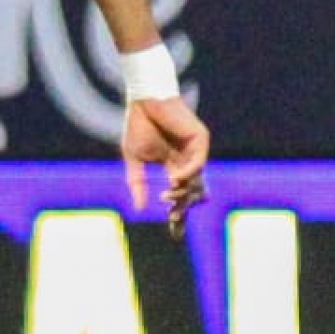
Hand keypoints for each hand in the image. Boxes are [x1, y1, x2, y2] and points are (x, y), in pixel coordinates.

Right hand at [122, 96, 208, 240]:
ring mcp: (195, 150)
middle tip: (173, 219)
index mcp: (173, 165)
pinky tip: (174, 179)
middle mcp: (187, 160)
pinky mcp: (200, 139)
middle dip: (183, 207)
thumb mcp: (134, 160)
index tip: (174, 232)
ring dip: (182, 192)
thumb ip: (137, 183)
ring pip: (196, 179)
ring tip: (167, 197)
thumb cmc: (138, 125)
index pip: (179, 193)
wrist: (143, 101)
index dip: (177, 212)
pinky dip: (187, 173)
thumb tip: (140, 208)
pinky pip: (198, 162)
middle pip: (192, 191)